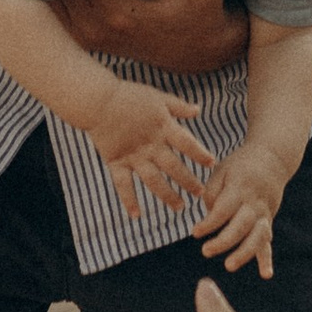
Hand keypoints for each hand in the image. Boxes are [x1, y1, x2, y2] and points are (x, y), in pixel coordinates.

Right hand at [86, 77, 221, 222]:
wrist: (99, 101)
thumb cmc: (129, 96)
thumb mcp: (158, 97)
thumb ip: (178, 106)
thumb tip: (198, 110)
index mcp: (163, 128)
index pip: (187, 143)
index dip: (200, 154)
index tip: (212, 164)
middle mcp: (151, 145)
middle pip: (173, 166)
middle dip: (188, 181)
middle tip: (201, 193)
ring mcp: (133, 156)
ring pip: (153, 180)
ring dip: (167, 195)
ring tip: (179, 207)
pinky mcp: (116, 162)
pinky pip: (123, 185)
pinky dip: (129, 201)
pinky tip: (137, 215)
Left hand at [193, 144, 291, 278]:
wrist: (272, 159)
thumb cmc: (240, 166)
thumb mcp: (222, 170)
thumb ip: (212, 193)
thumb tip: (209, 217)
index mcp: (240, 187)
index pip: (224, 209)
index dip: (209, 223)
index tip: (195, 232)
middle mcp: (254, 202)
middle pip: (241, 225)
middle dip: (224, 241)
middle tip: (206, 251)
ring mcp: (264, 213)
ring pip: (257, 236)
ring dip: (244, 253)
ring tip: (229, 265)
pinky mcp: (268, 222)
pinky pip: (268, 242)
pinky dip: (267, 259)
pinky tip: (266, 274)